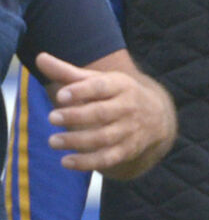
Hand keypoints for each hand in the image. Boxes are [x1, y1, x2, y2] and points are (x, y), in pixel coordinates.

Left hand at [38, 50, 176, 178]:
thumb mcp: (99, 80)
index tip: (60, 95)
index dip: (81, 91)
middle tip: (51, 118)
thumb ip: (68, 72)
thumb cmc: (117, 94)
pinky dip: (87, 162)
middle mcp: (128, 107)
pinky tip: (66, 161)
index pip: (101, 87)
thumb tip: (39, 58)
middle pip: (101, 113)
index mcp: (121, 85)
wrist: (157, 117)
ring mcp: (129, 130)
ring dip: (77, 141)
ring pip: (103, 138)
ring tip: (53, 141)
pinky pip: (108, 158)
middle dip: (75, 116)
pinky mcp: (128, 150)